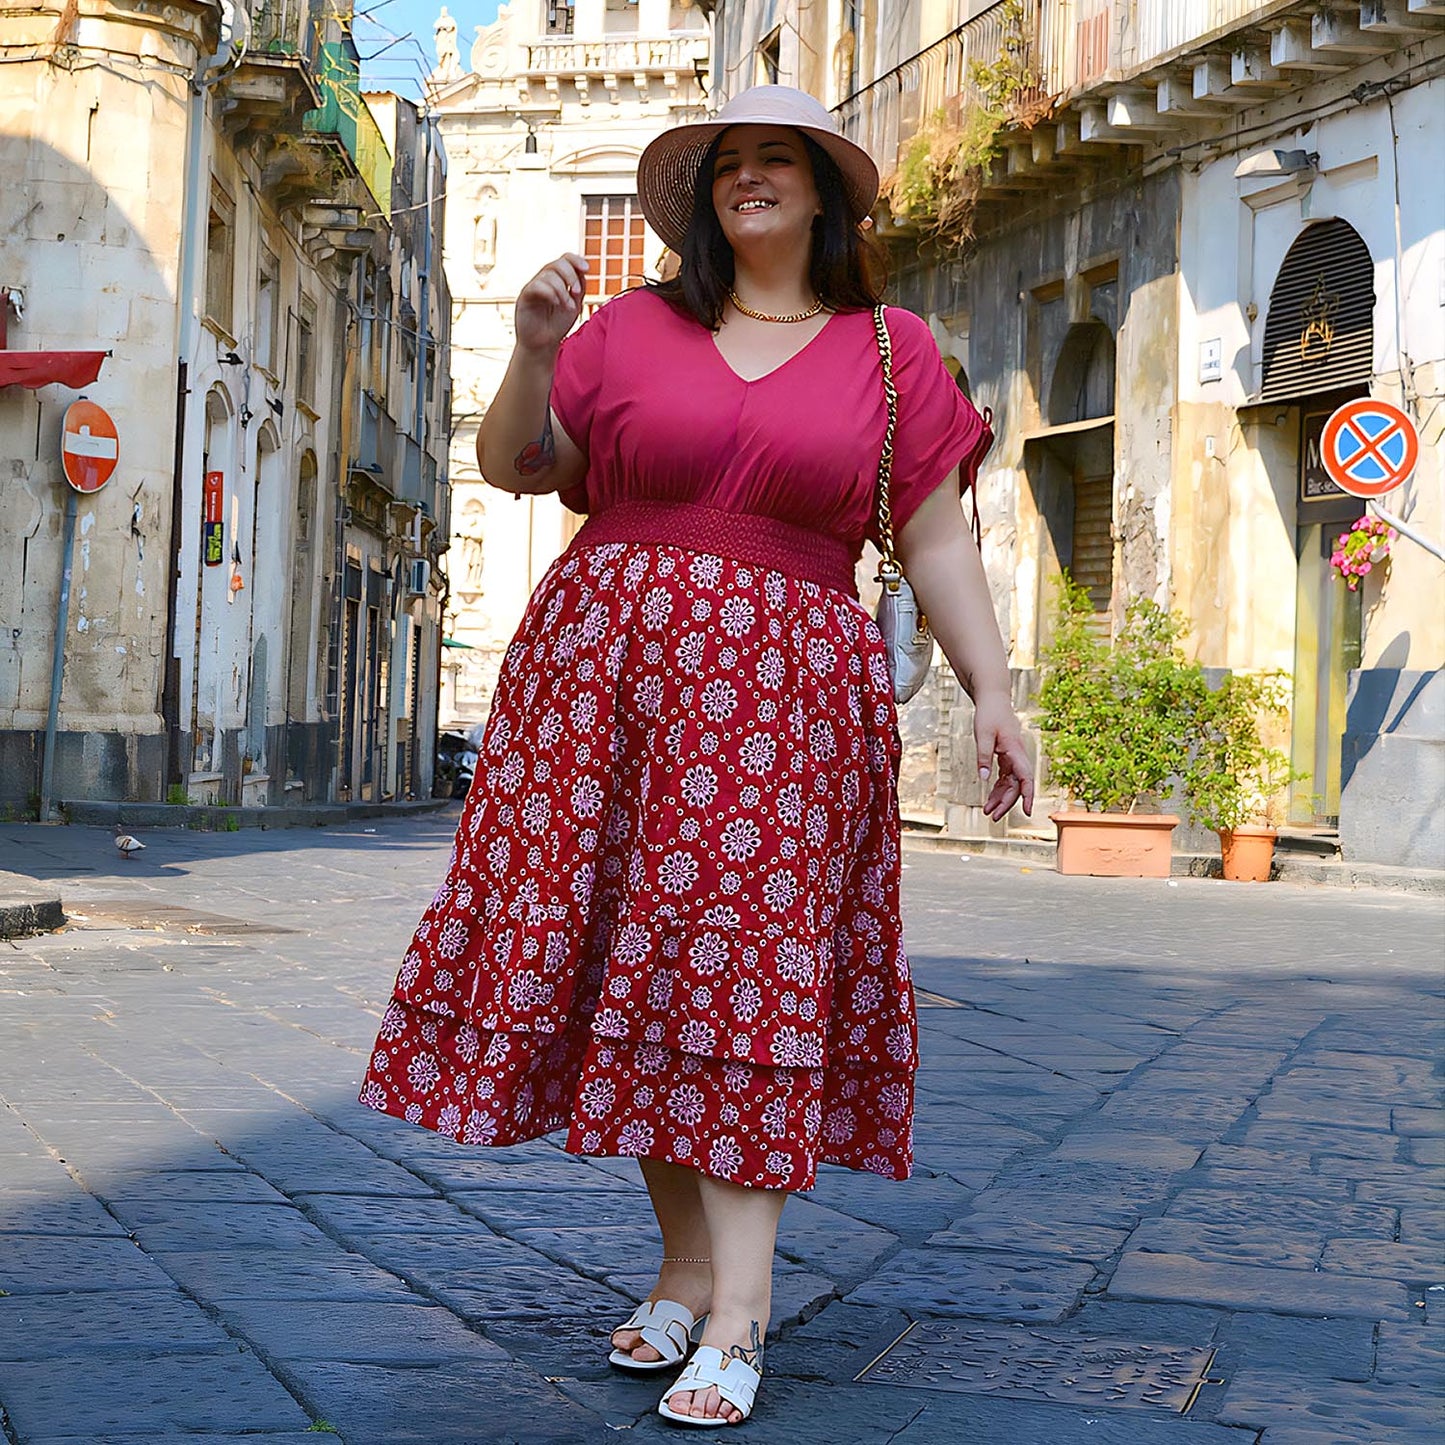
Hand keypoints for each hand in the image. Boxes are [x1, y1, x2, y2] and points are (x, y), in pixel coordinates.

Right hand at [515, 253, 588, 352]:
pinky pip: (536, 286)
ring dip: (562, 290)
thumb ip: (579, 288)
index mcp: (556, 279)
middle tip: (577, 293)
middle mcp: (544, 279)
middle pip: (557, 264)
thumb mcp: (574, 304)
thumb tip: (583, 271)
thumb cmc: (557, 325)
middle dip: (570, 276)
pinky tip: (557, 303)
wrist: (543, 344)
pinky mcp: (524, 297)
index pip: (565, 259)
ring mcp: (533, 287)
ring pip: (548, 275)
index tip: (587, 269)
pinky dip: (550, 292)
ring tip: (568, 306)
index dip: (576, 260)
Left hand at [973, 693, 1033, 820]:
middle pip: (1016, 785)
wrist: (993, 700)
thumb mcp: (983, 735)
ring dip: (1000, 799)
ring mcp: (1012, 758)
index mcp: (1015, 751)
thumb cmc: (990, 714)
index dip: (1027, 795)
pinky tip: (990, 799)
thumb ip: (983, 756)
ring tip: (988, 812)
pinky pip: (1005, 778)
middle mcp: (1017, 757)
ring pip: (1010, 784)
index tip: (1027, 811)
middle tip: (993, 817)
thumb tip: (983, 779)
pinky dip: (998, 789)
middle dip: (1006, 803)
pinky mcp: (1006, 757)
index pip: (1025, 778)